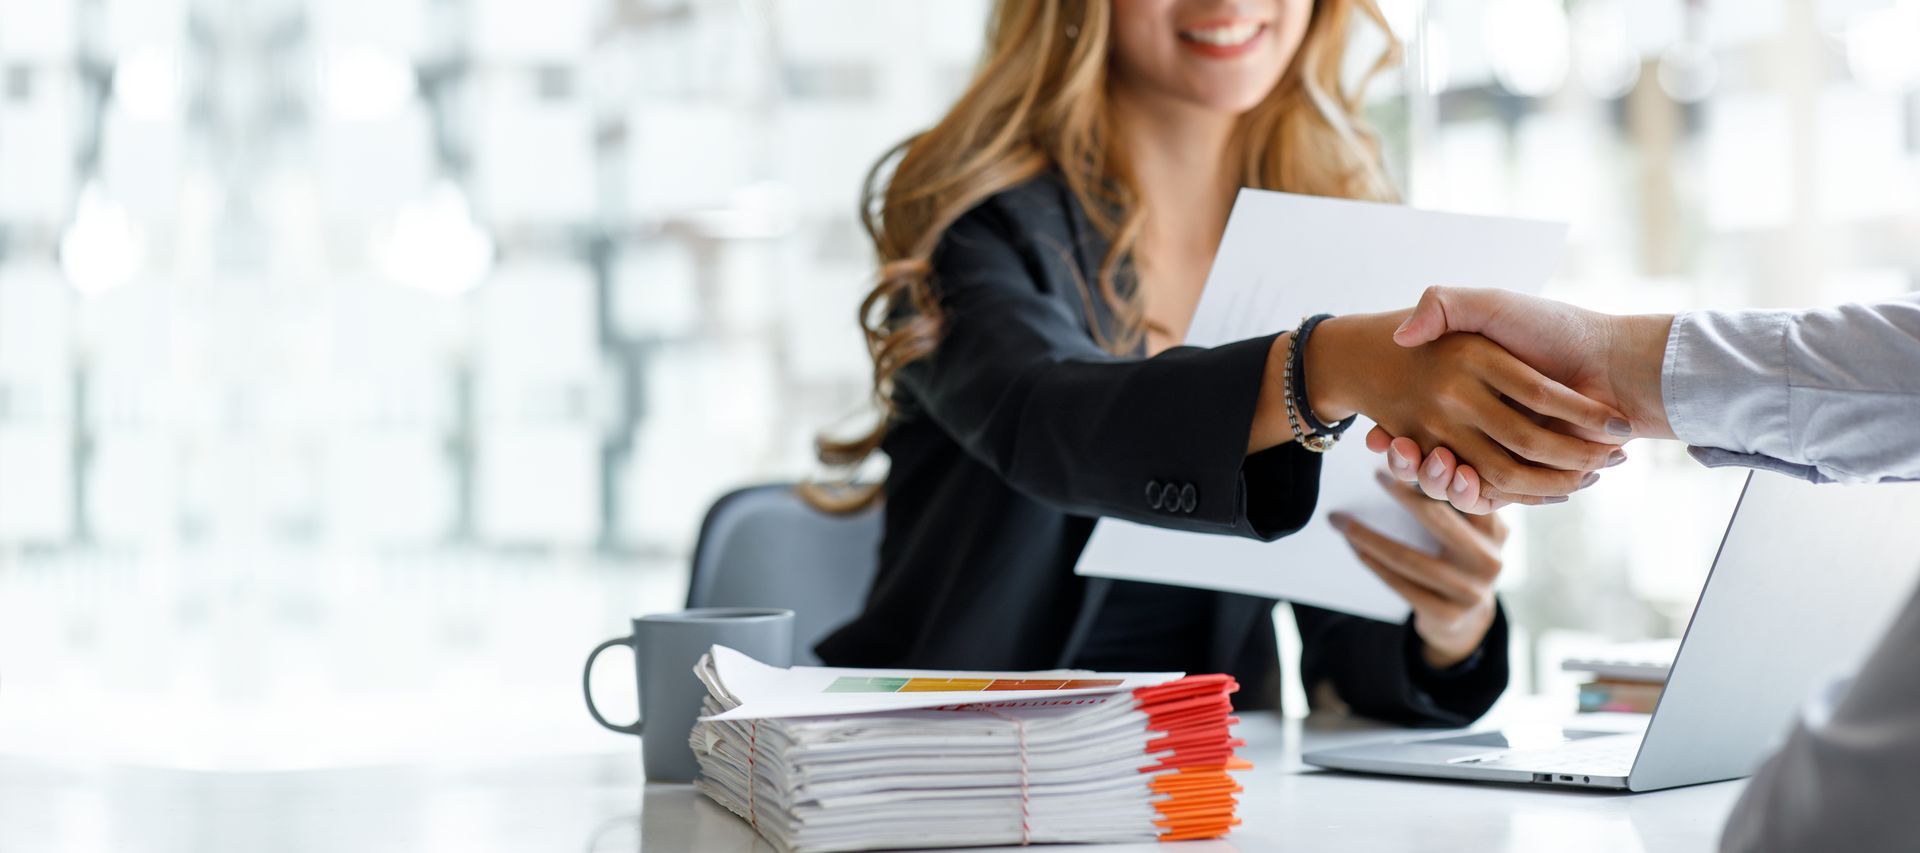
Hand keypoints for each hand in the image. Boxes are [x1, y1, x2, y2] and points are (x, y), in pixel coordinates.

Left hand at [1330, 469, 1507, 667]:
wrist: (1468, 620)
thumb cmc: (1459, 559)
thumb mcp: (1469, 529)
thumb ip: (1451, 496)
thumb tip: (1402, 454)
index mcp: (1496, 530)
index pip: (1464, 492)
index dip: (1432, 469)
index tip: (1401, 448)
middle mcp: (1490, 560)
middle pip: (1437, 519)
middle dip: (1400, 491)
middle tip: (1373, 473)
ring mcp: (1471, 591)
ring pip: (1407, 557)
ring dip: (1367, 534)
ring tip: (1339, 519)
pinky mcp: (1447, 615)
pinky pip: (1400, 584)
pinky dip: (1373, 563)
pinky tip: (1353, 547)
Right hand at [1369, 287, 1673, 508]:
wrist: (1615, 363)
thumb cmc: (1554, 328)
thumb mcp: (1490, 305)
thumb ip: (1443, 305)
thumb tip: (1401, 336)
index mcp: (1464, 391)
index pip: (1413, 423)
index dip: (1389, 438)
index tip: (1377, 439)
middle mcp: (1480, 424)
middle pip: (1429, 461)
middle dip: (1411, 467)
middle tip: (1404, 455)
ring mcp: (1504, 451)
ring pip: (1457, 483)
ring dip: (1441, 484)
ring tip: (1440, 467)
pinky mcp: (1529, 474)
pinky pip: (1494, 496)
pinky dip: (1480, 496)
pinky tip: (1468, 482)